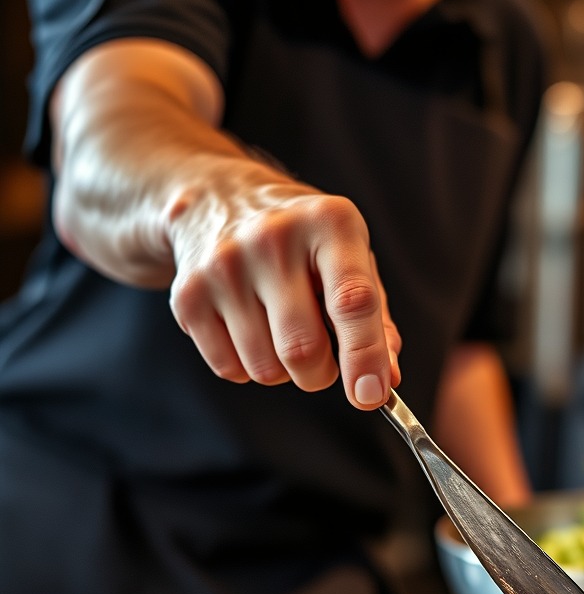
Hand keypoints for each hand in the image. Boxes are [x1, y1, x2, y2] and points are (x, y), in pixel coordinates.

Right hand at [167, 181, 400, 403]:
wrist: (217, 198)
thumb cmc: (304, 240)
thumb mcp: (352, 257)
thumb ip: (376, 318)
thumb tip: (386, 377)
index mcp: (330, 222)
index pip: (352, 301)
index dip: (364, 355)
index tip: (371, 395)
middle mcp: (273, 237)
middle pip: (303, 348)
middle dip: (321, 373)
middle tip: (324, 359)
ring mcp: (224, 265)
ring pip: (265, 368)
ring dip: (284, 372)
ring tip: (282, 331)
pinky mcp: (187, 293)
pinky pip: (229, 369)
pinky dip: (248, 366)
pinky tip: (250, 328)